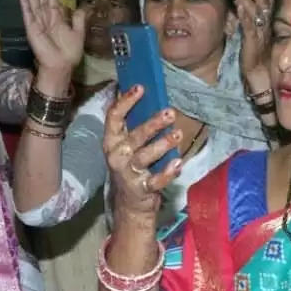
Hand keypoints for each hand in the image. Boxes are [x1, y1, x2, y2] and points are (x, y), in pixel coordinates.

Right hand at [15, 0, 85, 76]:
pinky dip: (24, 0)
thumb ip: (78, 20)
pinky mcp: (32, 27)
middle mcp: (45, 15)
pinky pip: (27, 11)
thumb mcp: (78, 33)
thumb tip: (80, 8)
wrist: (61, 66)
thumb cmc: (69, 53)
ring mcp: (37, 20)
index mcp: (56, 16)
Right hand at [102, 86, 182, 219]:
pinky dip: (167, 173)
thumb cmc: (131, 165)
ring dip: (162, 145)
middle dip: (152, 124)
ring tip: (178, 134)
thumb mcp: (127, 143)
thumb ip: (133, 122)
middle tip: (170, 113)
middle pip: (134, 136)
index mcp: (112, 140)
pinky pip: (155, 180)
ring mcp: (128, 173)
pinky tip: (179, 163)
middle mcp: (117, 155)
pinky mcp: (141, 189)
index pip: (114, 117)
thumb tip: (142, 90)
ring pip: (145, 157)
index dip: (126, 101)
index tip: (141, 87)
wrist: (129, 203)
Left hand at [234, 0, 273, 91]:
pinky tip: (238, 4)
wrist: (261, 75)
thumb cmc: (258, 56)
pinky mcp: (253, 40)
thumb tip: (245, 6)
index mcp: (268, 22)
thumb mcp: (256, 34)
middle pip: (262, 0)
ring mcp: (260, 32)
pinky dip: (244, 13)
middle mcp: (266, 24)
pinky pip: (249, 25)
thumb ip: (253, 20)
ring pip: (255, 10)